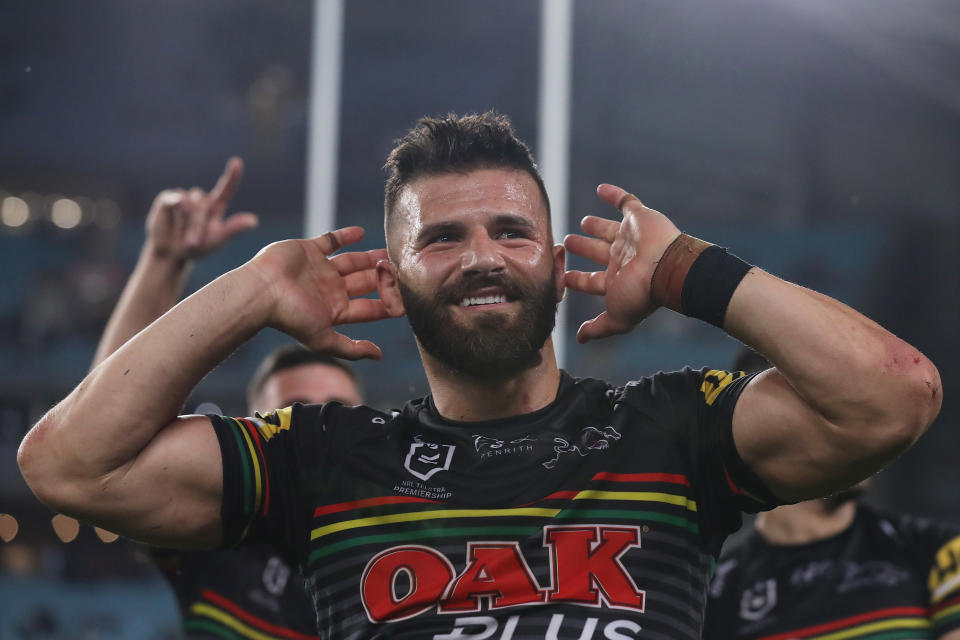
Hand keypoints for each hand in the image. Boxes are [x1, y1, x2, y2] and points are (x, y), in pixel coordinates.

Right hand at [145, 157, 257, 262]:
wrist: (172, 254)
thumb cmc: (198, 248)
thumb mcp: (218, 240)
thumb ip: (233, 229)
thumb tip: (254, 221)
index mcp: (216, 206)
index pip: (226, 187)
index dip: (232, 175)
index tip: (237, 162)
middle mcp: (200, 199)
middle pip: (201, 203)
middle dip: (196, 225)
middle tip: (193, 244)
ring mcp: (184, 196)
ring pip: (188, 202)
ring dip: (186, 223)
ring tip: (183, 239)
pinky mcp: (168, 198)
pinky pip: (174, 200)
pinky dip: (176, 211)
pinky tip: (174, 218)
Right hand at [248, 226, 393, 359]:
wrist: (260, 292)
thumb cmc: (290, 317)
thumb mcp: (324, 339)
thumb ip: (351, 349)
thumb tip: (379, 356)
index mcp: (335, 310)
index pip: (369, 307)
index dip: (388, 303)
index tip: (408, 297)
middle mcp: (330, 290)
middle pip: (365, 283)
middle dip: (383, 278)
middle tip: (401, 270)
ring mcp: (320, 269)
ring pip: (353, 262)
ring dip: (370, 258)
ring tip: (388, 254)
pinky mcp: (309, 250)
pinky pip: (332, 240)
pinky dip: (346, 236)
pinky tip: (362, 233)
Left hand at [563, 184, 680, 342]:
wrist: (668, 268)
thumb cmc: (642, 294)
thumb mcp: (616, 317)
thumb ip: (598, 328)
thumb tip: (579, 340)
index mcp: (617, 280)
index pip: (592, 281)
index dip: (578, 280)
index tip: (564, 276)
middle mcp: (622, 259)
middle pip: (598, 252)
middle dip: (583, 249)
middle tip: (566, 242)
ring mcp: (631, 238)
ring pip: (609, 229)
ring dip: (595, 226)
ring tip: (582, 222)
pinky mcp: (640, 218)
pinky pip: (626, 202)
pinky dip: (614, 194)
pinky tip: (600, 188)